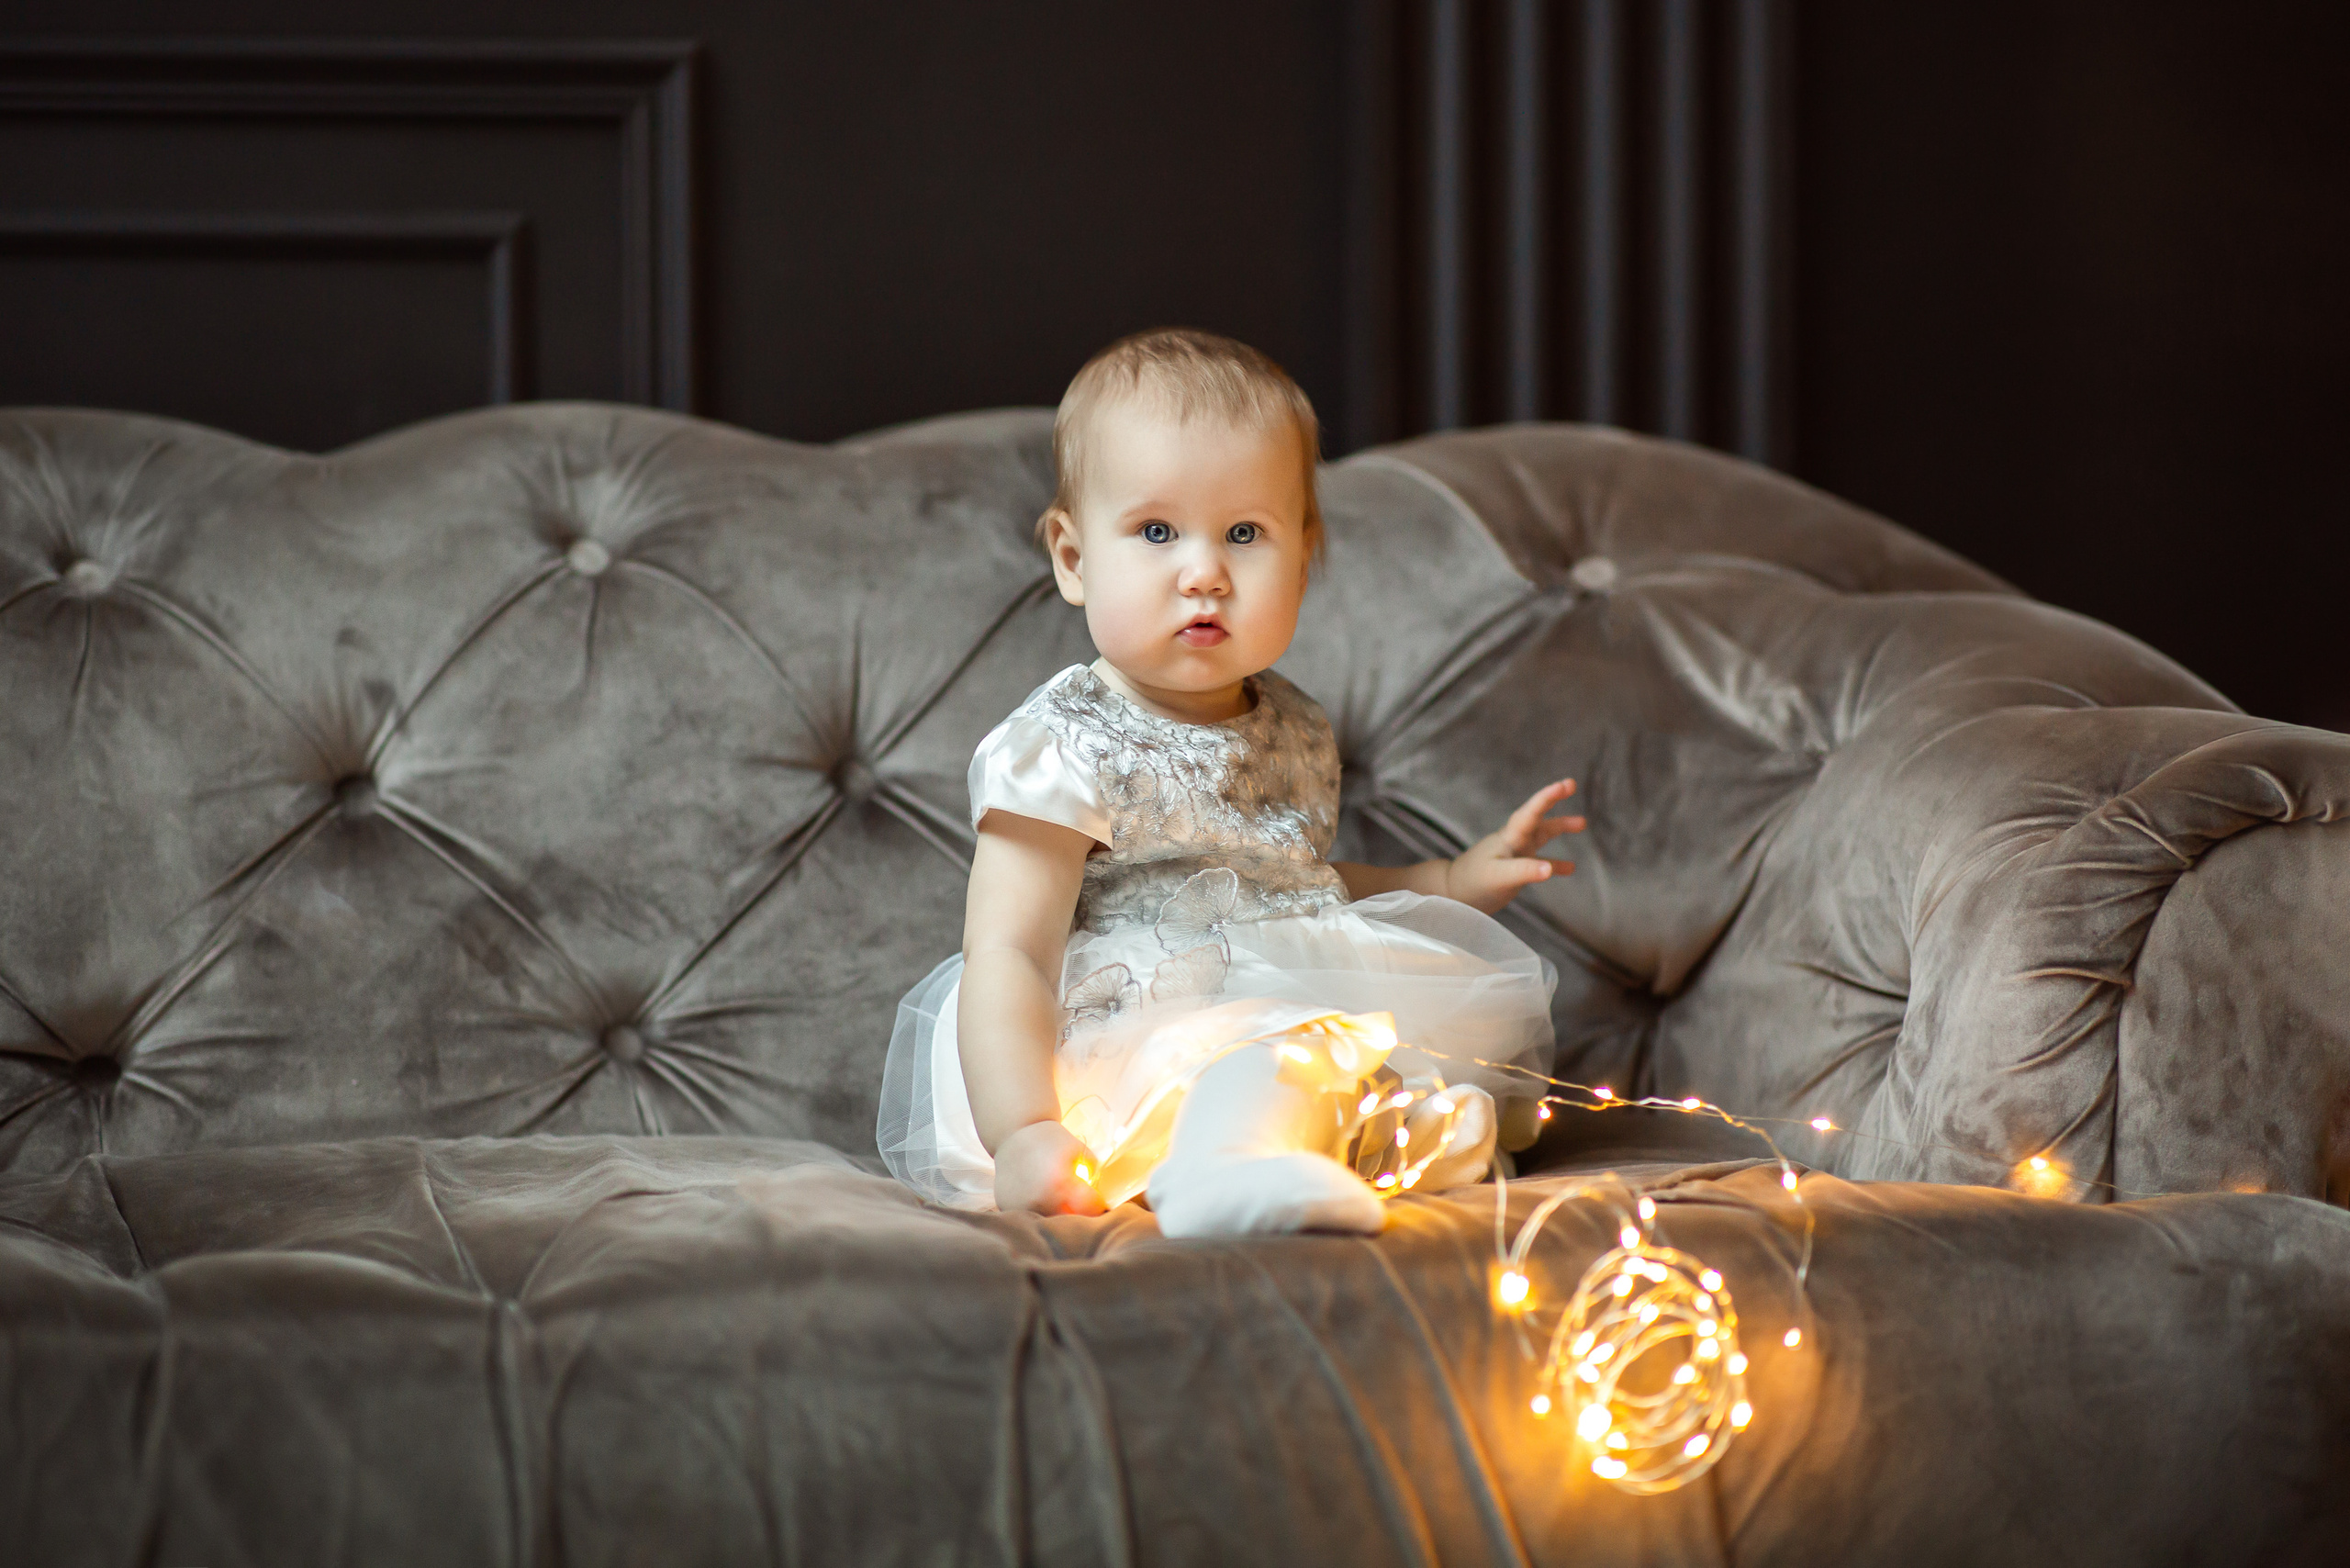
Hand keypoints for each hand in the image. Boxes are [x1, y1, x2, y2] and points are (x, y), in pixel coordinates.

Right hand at [992, 1119, 1108, 1216]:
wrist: (1013, 1132)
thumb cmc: (1051, 1139)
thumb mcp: (1080, 1150)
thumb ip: (1093, 1174)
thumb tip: (1098, 1195)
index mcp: (1062, 1184)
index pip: (1091, 1210)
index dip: (1098, 1205)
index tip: (1096, 1200)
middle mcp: (1041, 1200)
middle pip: (1070, 1221)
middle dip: (1078, 1212)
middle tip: (1077, 1200)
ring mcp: (1022, 1206)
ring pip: (1049, 1222)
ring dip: (1057, 1214)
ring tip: (1056, 1197)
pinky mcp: (1007, 1206)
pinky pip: (1029, 1216)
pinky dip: (1036, 1210)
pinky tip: (1037, 1195)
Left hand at [1445, 778, 1583, 914]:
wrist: (1452, 894)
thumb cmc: (1472, 883)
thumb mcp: (1499, 877)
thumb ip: (1524, 871)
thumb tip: (1550, 869)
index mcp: (1509, 838)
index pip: (1530, 813)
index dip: (1547, 797)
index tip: (1565, 784)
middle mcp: (1513, 841)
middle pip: (1537, 818)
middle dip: (1552, 800)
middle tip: (1570, 784)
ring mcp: (1515, 854)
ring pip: (1541, 836)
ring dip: (1559, 828)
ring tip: (1582, 822)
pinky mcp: (1515, 870)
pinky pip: (1540, 863)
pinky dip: (1554, 864)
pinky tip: (1570, 869)